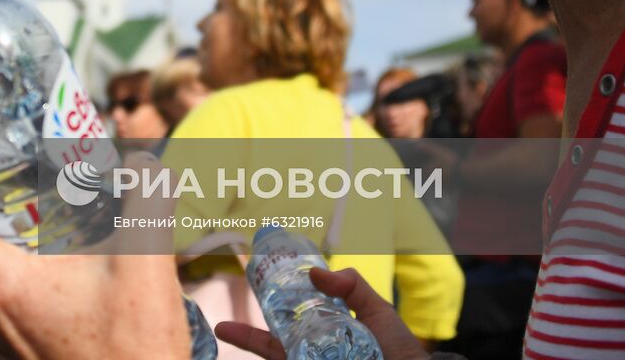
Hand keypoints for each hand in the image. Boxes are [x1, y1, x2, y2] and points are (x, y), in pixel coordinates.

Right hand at [213, 266, 430, 359]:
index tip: (258, 282)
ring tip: (225, 330)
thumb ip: (351, 287)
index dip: (277, 301)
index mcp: (329, 331)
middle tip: (224, 322)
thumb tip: (314, 273)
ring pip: (276, 353)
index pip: (297, 317)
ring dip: (250, 343)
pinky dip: (262, 351)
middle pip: (277, 339)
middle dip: (249, 331)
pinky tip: (242, 341)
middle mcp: (316, 350)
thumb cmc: (400, 351)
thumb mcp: (377, 311)